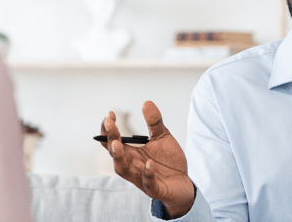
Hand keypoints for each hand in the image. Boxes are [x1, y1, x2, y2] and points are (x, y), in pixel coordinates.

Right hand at [99, 101, 194, 217]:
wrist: (183, 182)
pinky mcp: (154, 189)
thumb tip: (146, 102)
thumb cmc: (168, 160)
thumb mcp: (162, 137)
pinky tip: (149, 163)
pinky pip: (148, 183)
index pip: (113, 141)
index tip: (110, 114)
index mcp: (130, 152)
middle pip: (115, 153)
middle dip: (110, 139)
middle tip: (110, 124)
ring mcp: (141, 178)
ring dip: (119, 157)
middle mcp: (131, 165)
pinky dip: (147, 174)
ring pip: (123, 170)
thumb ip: (154, 123)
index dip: (108, 129)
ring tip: (118, 143)